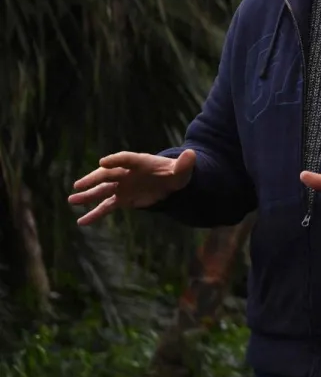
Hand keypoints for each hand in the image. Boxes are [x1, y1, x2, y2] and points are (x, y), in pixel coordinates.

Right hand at [69, 150, 196, 225]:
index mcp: (140, 162)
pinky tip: (82, 222)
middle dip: (93, 179)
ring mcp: (122, 185)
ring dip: (88, 196)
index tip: (103, 162)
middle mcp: (127, 173)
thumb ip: (185, 163)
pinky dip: (95, 214)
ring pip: (102, 190)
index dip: (115, 160)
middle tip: (78, 184)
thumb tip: (192, 155)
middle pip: (108, 174)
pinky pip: (106, 206)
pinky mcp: (122, 198)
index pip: (125, 159)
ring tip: (72, 200)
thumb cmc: (175, 172)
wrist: (169, 182)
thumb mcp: (183, 169)